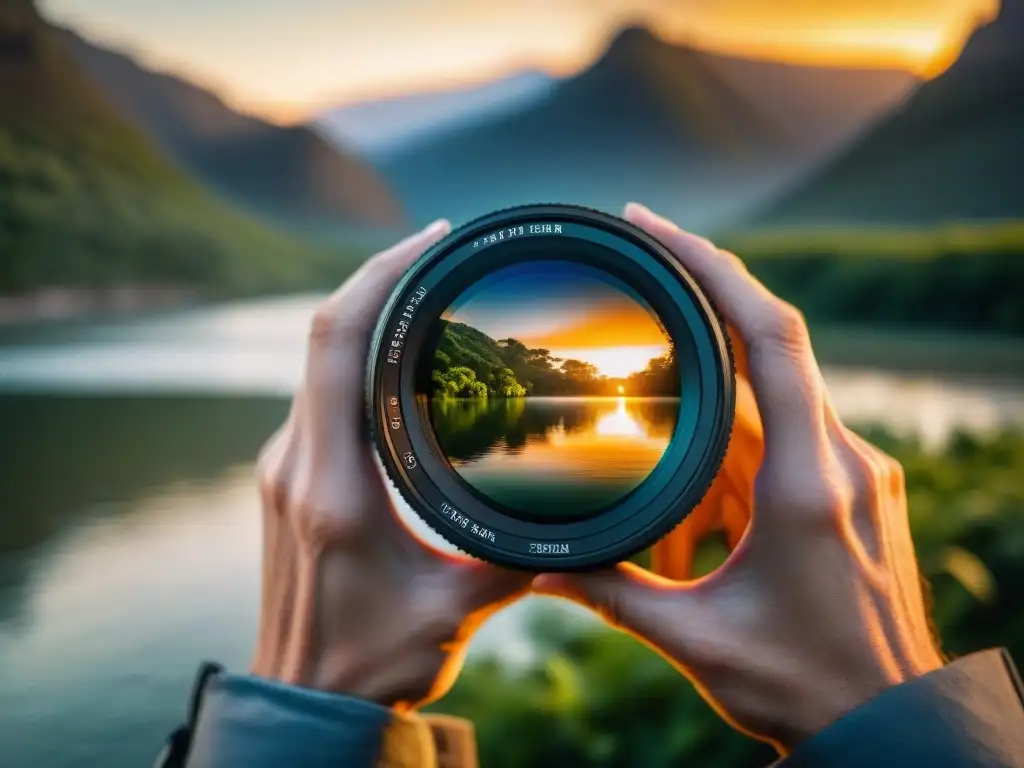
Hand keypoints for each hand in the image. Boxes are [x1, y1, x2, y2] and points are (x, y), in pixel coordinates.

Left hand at [250, 221, 531, 710]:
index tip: (431, 239)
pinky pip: (319, 394)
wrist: (304, 703)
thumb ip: (520, 556)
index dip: (379, 275)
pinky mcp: (290, 479)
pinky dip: (358, 360)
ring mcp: (285, 468)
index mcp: (331, 485)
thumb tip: (582, 517)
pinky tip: (400, 363)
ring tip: (427, 296)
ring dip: (367, 319)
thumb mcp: (458, 609)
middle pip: (324, 335)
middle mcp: (296, 462)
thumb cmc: (369, 665)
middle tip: (440, 253)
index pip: (337, 343)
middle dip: (380, 280)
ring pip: (318, 362)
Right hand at [533, 203, 943, 753]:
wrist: (891, 725)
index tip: (655, 227)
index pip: (769, 334)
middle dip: (692, 325)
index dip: (712, 266)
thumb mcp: (697, 640)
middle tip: (629, 286)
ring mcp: (849, 474)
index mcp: (806, 480)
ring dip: (702, 423)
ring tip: (650, 459)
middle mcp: (839, 460)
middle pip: (762, 357)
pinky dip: (726, 466)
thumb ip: (612, 594)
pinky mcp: (846, 495)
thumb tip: (537, 565)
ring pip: (762, 414)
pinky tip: (689, 515)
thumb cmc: (808, 686)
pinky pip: (778, 453)